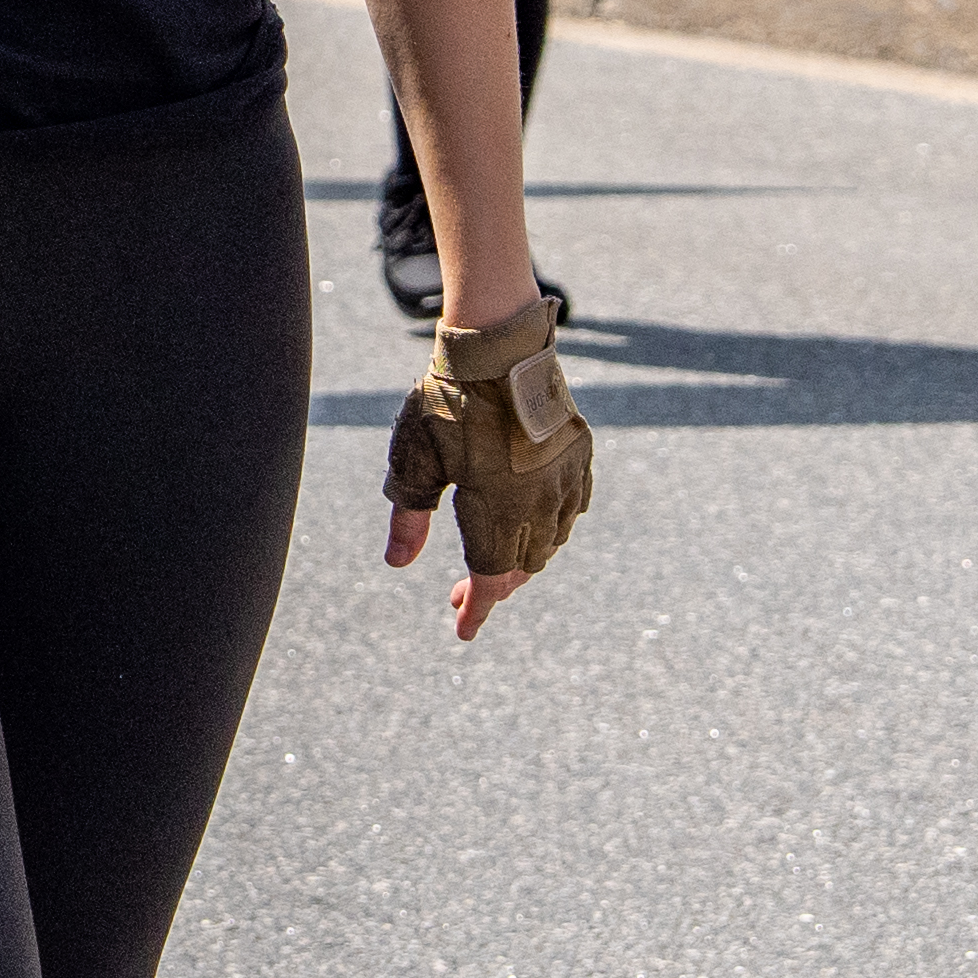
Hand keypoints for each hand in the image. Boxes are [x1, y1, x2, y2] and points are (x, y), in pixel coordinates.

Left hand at [382, 285, 590, 631]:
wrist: (501, 346)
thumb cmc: (447, 398)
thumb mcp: (415, 456)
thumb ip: (408, 514)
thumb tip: (398, 564)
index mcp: (495, 504)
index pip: (490, 575)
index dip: (477, 607)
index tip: (463, 632)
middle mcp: (538, 499)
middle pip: (522, 566)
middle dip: (493, 585)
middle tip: (461, 593)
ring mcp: (563, 477)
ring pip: (551, 542)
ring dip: (523, 559)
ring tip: (493, 561)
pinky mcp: (579, 455)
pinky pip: (573, 509)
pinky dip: (553, 529)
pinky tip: (535, 526)